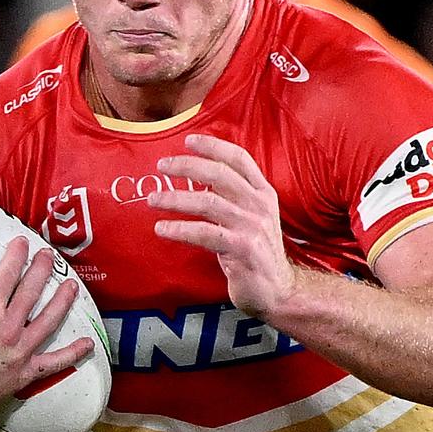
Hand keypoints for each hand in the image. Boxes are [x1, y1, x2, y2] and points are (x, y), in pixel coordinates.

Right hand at [0, 237, 93, 407]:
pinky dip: (73, 353)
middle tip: (48, 256)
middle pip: (32, 292)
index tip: (22, 243)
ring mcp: (20, 352)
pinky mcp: (24, 374)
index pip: (7, 275)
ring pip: (49, 320)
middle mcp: (8, 329)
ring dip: (62, 301)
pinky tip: (87, 344)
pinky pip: (54, 362)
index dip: (16, 255)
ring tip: (71, 286)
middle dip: (41, 270)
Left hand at [148, 133, 296, 316]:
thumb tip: (199, 175)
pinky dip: (179, 229)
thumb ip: (233, 196)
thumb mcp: (252, 218)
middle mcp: (260, 206)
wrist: (279, 291)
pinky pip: (204, 233)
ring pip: (208, 202)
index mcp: (264, 193)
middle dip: (187, 166)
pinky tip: (162, 228)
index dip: (213, 146)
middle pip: (220, 174)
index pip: (239, 159)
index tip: (188, 140)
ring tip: (153, 199)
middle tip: (162, 165)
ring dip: (176, 198)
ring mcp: (252, 227)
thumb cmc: (257, 253)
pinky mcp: (242, 249)